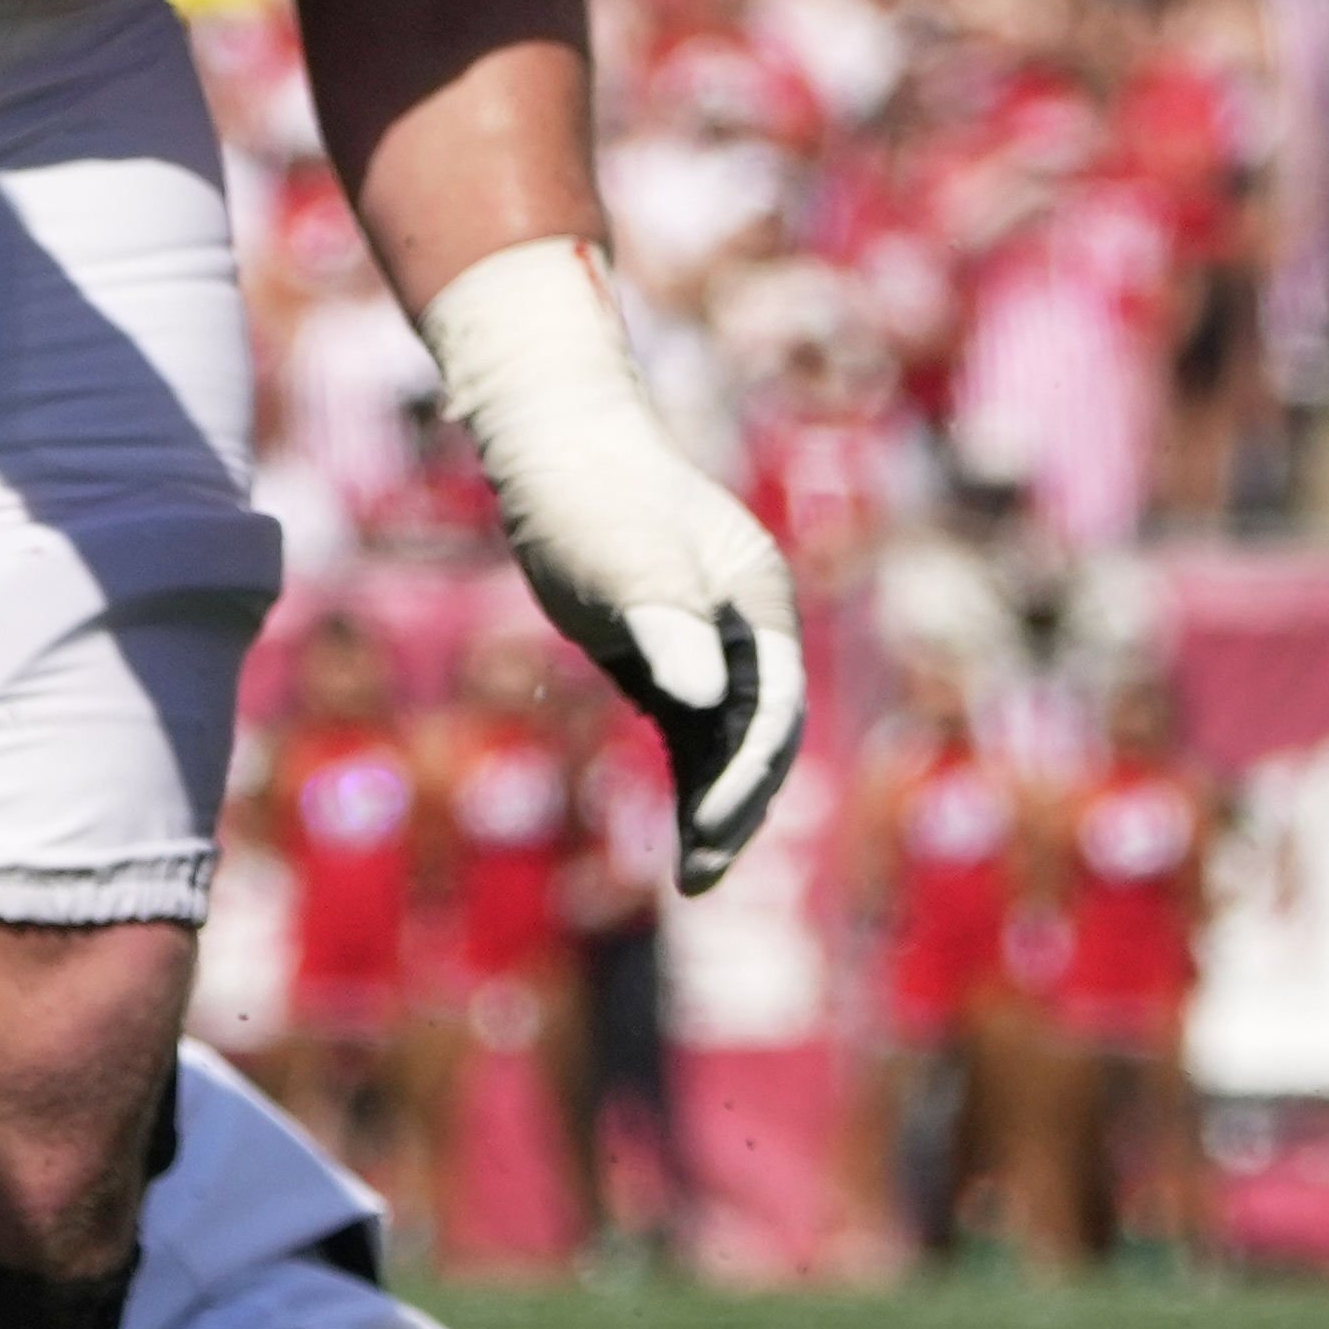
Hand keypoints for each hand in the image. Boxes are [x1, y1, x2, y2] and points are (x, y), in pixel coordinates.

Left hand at [423, 238, 808, 889]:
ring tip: (692, 879)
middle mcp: (749, 627)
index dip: (749, 772)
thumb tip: (704, 696)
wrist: (554, 449)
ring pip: (730, 743)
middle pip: (764, 735)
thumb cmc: (589, 496)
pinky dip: (691, 783)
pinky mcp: (670, 655)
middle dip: (739, 807)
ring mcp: (713, 643)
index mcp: (759, 601)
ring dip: (718, 807)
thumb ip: (669, 625)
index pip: (773, 705)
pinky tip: (678, 835)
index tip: (710, 824)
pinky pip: (694, 734)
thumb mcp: (625, 561)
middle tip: (701, 874)